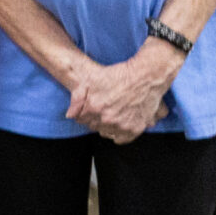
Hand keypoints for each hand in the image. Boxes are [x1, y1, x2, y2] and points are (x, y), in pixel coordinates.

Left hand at [64, 44, 181, 143]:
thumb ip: (77, 98)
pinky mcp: (135, 129)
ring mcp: (121, 125)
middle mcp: (106, 119)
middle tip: (103, 111)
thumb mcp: (92, 79)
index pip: (81, 119)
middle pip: (94, 126)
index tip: (91, 109)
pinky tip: (119, 126)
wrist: (145, 77)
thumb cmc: (119, 74)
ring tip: (112, 116)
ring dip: (107, 127)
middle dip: (96, 119)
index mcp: (93, 108)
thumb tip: (70, 115)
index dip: (85, 113)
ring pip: (107, 133)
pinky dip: (120, 134)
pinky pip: (122, 139)